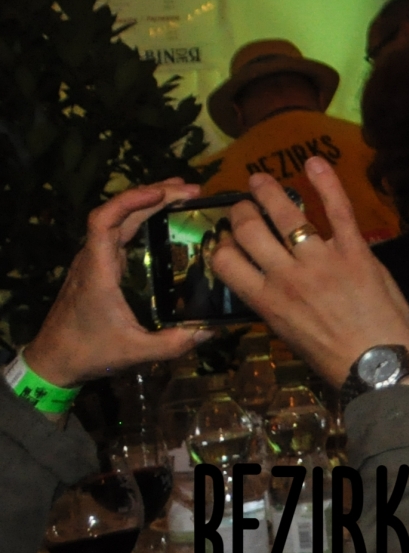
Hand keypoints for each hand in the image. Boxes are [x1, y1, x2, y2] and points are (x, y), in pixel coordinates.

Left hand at [21, 179, 210, 386]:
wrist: (53, 360)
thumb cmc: (89, 352)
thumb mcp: (136, 351)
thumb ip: (175, 343)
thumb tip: (212, 330)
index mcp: (98, 270)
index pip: (103, 221)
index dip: (130, 201)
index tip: (163, 194)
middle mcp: (93, 258)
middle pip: (117, 213)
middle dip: (152, 196)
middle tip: (192, 191)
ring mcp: (94, 261)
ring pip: (117, 220)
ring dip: (146, 204)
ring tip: (181, 196)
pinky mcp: (98, 267)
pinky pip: (118, 232)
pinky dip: (140, 218)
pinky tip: (162, 220)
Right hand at [206, 158, 408, 388]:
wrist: (379, 365)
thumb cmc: (335, 358)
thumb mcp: (290, 335)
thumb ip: (276, 305)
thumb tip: (268, 285)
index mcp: (266, 301)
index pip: (225, 262)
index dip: (222, 245)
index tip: (227, 238)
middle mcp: (286, 277)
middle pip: (249, 231)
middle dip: (242, 213)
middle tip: (245, 206)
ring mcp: (321, 261)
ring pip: (285, 215)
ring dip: (268, 192)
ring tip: (260, 180)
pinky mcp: (355, 252)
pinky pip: (338, 210)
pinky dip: (327, 183)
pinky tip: (314, 162)